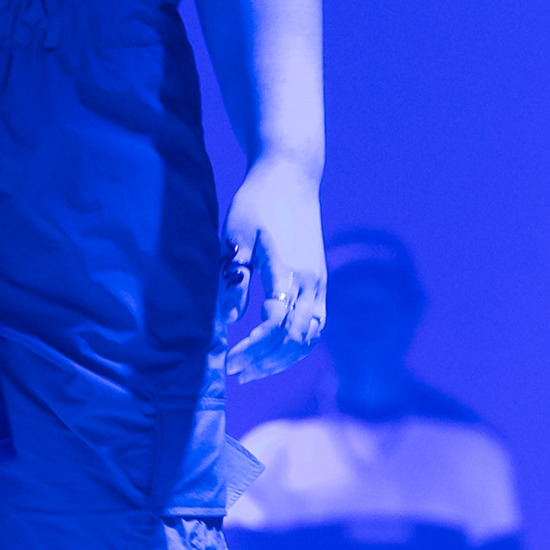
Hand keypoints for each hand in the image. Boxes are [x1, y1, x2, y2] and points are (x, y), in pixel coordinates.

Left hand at [223, 153, 325, 380]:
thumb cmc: (257, 203)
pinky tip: (274, 353)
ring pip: (310, 337)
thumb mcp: (236, 237)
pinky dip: (297, 345)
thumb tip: (228, 320)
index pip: (275, 323)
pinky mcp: (320, 283)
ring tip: (253, 371)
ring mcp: (320, 283)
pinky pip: (315, 325)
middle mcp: (311, 281)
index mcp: (288, 269)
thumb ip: (234, 279)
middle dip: (266, 361)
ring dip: (283, 359)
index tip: (228, 360)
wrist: (291, 176)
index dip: (253, 347)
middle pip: (296, 338)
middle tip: (236, 373)